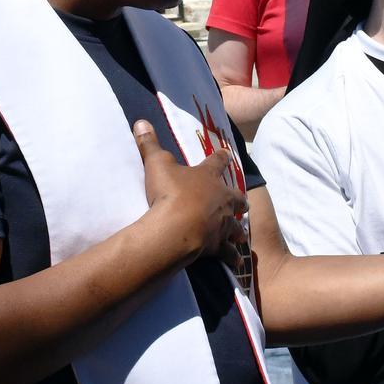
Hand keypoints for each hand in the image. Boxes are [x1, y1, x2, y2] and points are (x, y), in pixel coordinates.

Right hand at [135, 119, 247, 264]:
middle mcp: (222, 200)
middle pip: (237, 198)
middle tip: (242, 202)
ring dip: (238, 229)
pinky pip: (228, 253)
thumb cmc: (169, 193)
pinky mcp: (217, 245)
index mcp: (209, 177)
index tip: (227, 153)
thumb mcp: (156, 163)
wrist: (177, 227)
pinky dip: (232, 258)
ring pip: (236, 227)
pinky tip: (236, 262)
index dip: (222, 156)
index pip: (218, 162)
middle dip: (239, 200)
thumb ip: (149, 143)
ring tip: (241, 234)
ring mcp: (222, 224)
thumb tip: (140, 120)